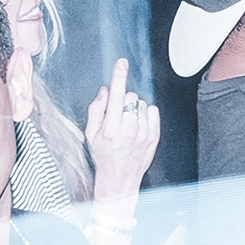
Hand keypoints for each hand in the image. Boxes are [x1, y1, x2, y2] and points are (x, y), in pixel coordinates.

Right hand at [83, 59, 159, 212]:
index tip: (121, 64)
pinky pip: (152, 111)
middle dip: (123, 101)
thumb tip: (105, 93)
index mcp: (111, 128)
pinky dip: (145, 115)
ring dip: (133, 109)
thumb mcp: (90, 135)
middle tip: (117, 116)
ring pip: (140, 104)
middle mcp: (128, 130)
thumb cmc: (104, 157)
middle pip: (130, 97)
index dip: (119, 77)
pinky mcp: (154, 136)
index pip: (116, 96)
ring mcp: (143, 133)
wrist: (119, 179)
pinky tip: (137, 126)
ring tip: (127, 125)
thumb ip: (96, 110)